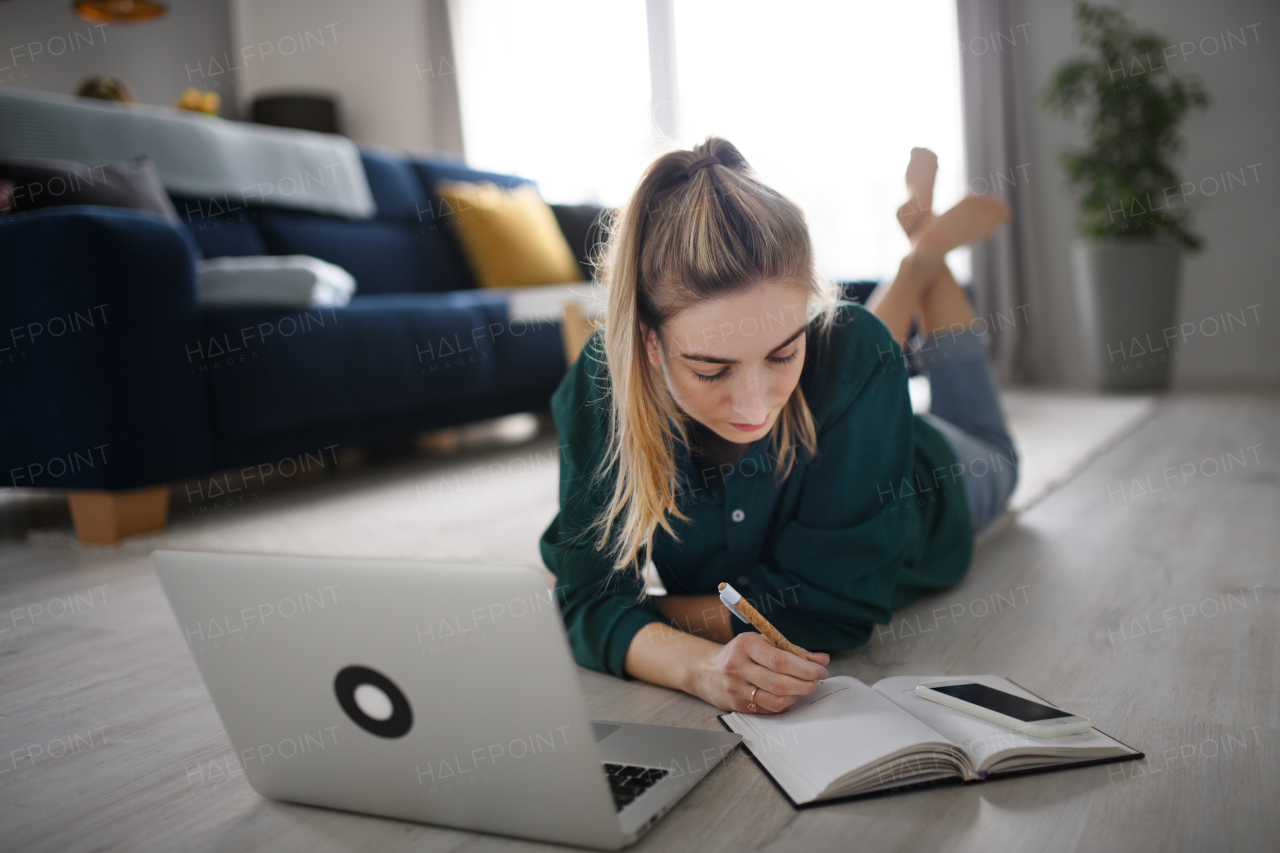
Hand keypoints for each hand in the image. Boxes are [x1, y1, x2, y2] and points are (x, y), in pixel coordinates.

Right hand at [689, 633, 829, 712]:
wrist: (706, 670)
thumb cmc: (740, 653)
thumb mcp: (762, 642)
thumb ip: (792, 650)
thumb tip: (822, 659)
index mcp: (746, 645)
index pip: (780, 660)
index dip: (805, 667)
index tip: (821, 670)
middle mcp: (738, 667)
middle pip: (779, 682)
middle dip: (804, 684)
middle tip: (815, 681)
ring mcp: (736, 688)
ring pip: (775, 700)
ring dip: (796, 696)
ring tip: (802, 688)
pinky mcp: (737, 705)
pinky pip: (768, 709)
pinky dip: (784, 704)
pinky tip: (788, 696)